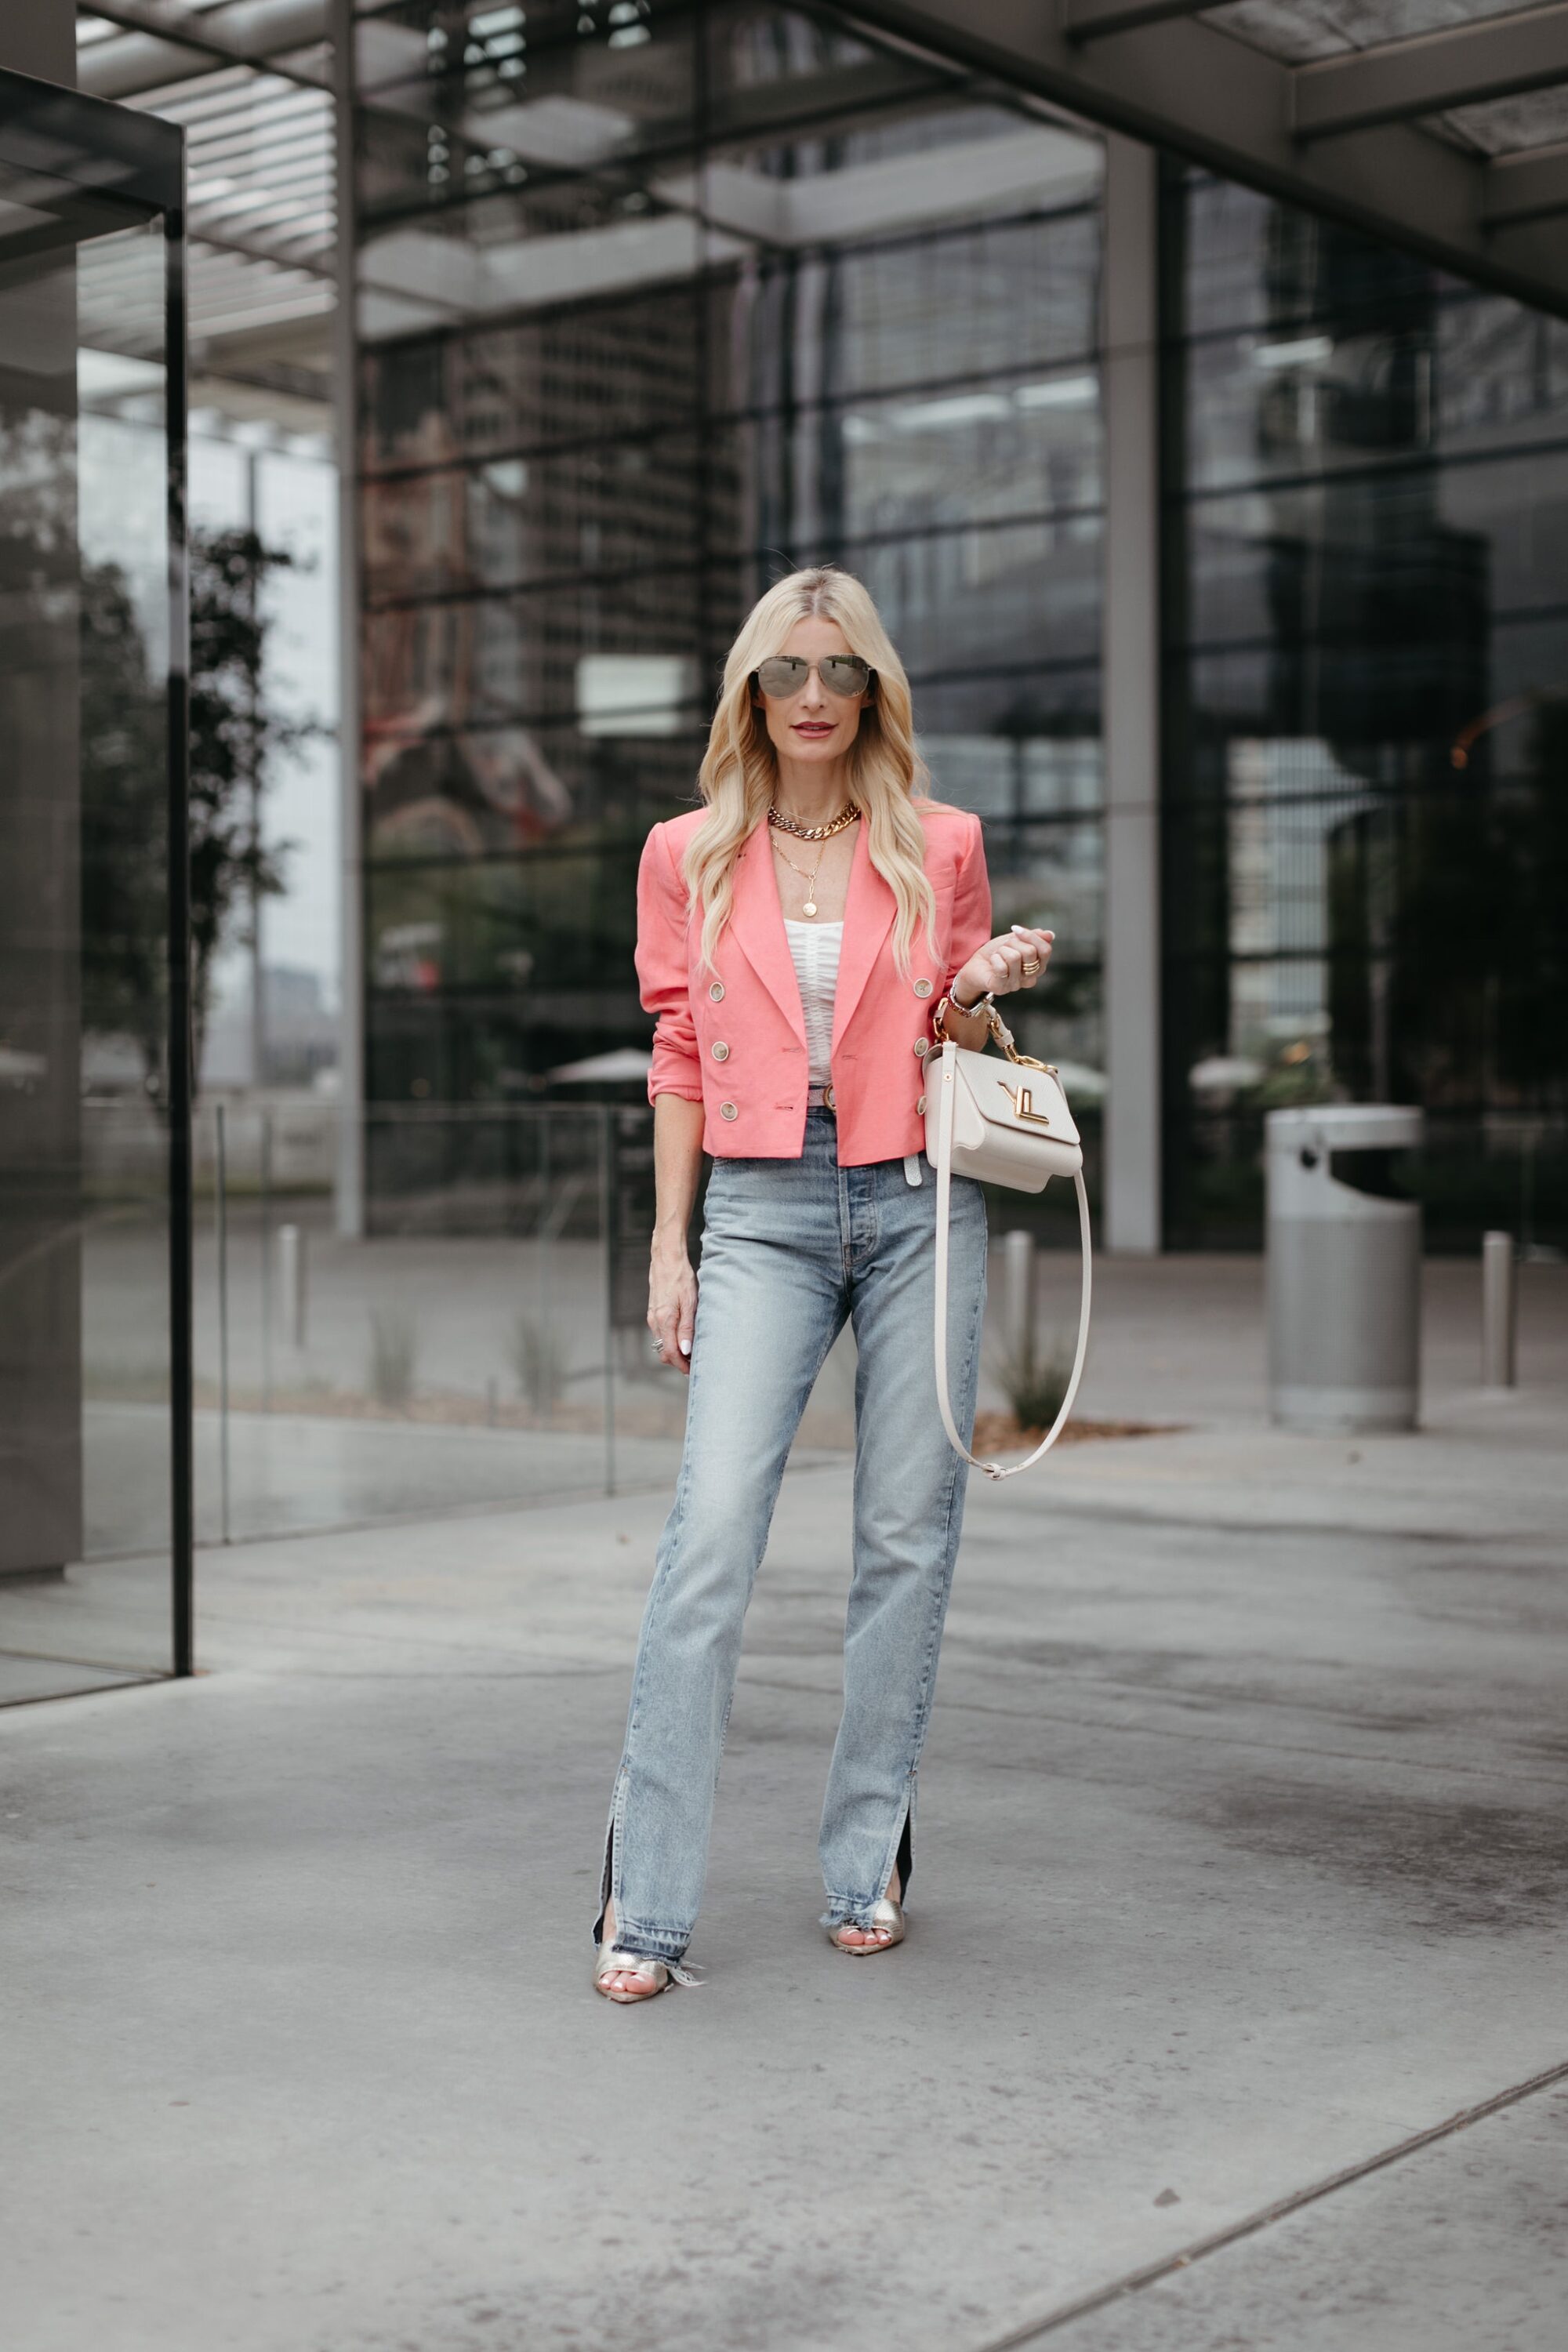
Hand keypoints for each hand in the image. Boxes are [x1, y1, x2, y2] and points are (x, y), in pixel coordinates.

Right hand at [648, 1242, 697, 1375]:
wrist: (667, 1259)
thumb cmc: (681, 1277)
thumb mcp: (690, 1302)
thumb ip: (687, 1328)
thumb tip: (685, 1350)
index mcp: (664, 1320)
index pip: (671, 1353)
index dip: (682, 1366)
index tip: (693, 1371)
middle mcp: (655, 1321)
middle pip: (664, 1352)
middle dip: (678, 1362)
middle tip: (695, 1364)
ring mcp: (652, 1317)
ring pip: (662, 1344)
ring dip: (675, 1352)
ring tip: (692, 1352)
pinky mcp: (653, 1312)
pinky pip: (661, 1334)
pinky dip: (671, 1341)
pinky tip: (683, 1338)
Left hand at [954, 925, 1053, 1005]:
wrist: (974, 966)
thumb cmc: (996, 954)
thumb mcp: (1015, 941)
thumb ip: (1032, 938)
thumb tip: (1051, 935)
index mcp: (1037, 967)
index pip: (1045, 949)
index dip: (1031, 936)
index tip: (1015, 929)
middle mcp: (1030, 979)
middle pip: (1030, 951)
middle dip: (1013, 942)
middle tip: (1003, 947)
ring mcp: (1016, 985)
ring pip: (1015, 957)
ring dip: (1001, 950)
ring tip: (997, 955)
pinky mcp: (1001, 988)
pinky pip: (1002, 967)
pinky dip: (995, 959)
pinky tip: (992, 962)